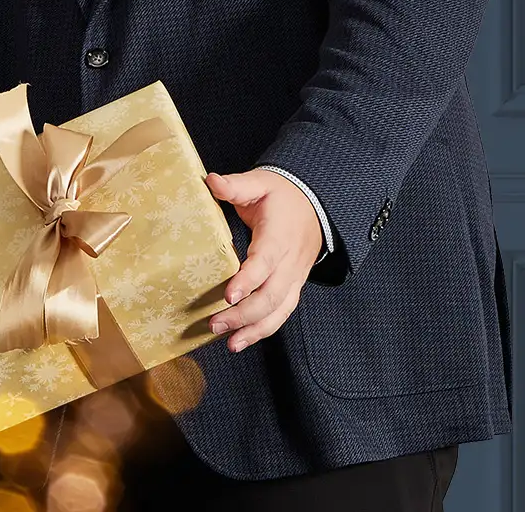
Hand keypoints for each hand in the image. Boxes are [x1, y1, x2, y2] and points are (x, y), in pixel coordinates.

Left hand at [204, 169, 322, 351]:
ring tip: (230, 343)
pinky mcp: (293, 287)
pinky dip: (264, 329)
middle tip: (214, 324)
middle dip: (244, 314)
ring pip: (279, 310)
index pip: (264, 262)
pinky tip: (242, 340)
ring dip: (255, 329)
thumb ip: (236, 185)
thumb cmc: (281, 195)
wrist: (314, 204)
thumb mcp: (260, 183)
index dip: (248, 280)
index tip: (228, 295)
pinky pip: (282, 313)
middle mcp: (290, 262)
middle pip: (271, 295)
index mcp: (279, 236)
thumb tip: (210, 181)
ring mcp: (294, 278)